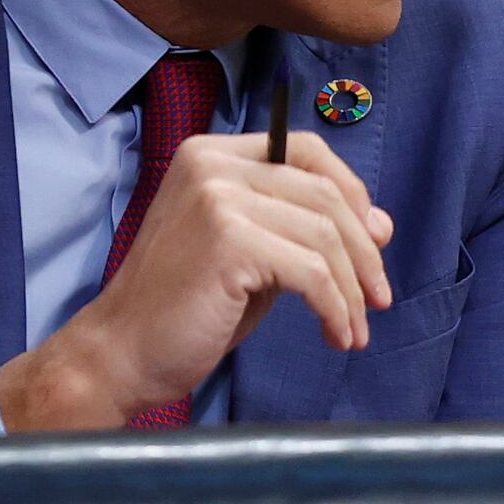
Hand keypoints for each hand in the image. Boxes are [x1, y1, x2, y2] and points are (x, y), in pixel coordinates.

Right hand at [0, 131, 393, 430]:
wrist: (122, 354)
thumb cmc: (188, 307)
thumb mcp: (257, 255)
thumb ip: (307, 231)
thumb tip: (382, 225)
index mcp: (213, 155)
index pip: (307, 150)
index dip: (353, 193)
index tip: (374, 242)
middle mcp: (212, 165)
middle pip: (324, 193)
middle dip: (364, 251)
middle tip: (378, 298)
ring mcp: (217, 199)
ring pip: (324, 235)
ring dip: (352, 289)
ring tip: (355, 328)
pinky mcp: (227, 241)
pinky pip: (310, 272)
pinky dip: (335, 307)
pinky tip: (336, 335)